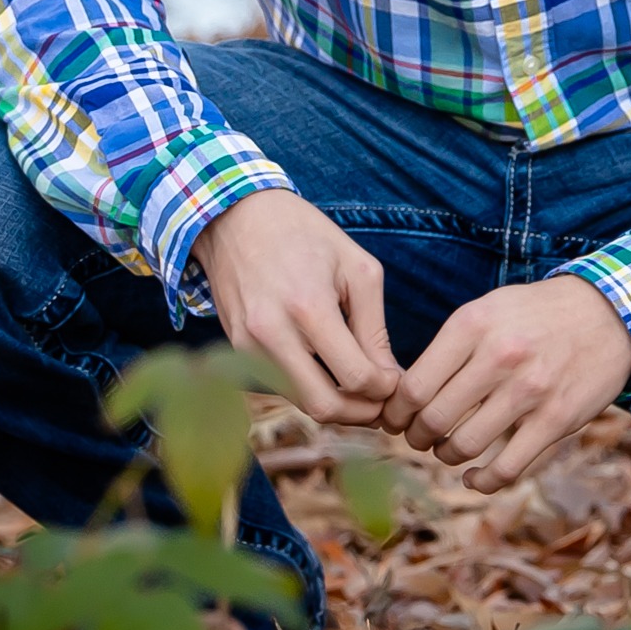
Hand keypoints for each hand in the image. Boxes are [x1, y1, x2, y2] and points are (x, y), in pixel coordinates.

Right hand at [193, 189, 399, 424]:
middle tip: (381, 402)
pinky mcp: (236, 349)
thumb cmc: (305, 235)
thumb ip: (374, 327)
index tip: (394, 381)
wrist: (237, 217)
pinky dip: (307, 388)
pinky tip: (326, 373)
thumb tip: (390, 378)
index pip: (355, 377)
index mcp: (308, 306)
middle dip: (360, 412)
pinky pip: (279, 386)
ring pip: (299, 403)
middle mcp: (272, 332)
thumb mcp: (355, 267)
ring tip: (358, 390)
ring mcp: (248, 345)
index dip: (383, 389)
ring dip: (334, 406)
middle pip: (324, 406)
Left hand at [379, 275, 630, 493]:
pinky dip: (481, 482)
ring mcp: (530, 391)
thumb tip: (403, 392)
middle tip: (417, 437)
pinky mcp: (556, 420)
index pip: (413, 386)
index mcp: (473, 324)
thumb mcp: (488, 308)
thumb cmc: (536, 313)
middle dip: (416, 437)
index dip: (394, 413)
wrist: (608, 313)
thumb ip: (450, 345)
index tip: (393, 420)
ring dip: (445, 456)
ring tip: (446, 449)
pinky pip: (506, 469)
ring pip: (464, 446)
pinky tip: (473, 477)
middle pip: (433, 419)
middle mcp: (499, 356)